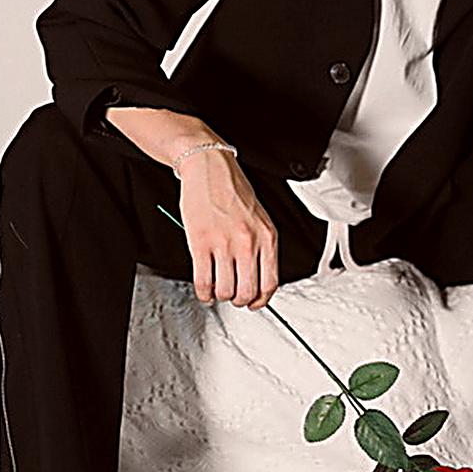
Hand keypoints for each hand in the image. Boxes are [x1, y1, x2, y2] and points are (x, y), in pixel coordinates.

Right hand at [177, 151, 278, 309]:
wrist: (209, 168)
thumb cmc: (233, 189)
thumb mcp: (260, 218)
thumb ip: (262, 246)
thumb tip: (258, 275)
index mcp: (267, 236)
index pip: (270, 282)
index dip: (261, 300)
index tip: (254, 303)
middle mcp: (248, 242)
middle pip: (247, 291)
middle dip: (239, 300)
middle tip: (233, 296)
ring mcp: (224, 244)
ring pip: (225, 291)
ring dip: (220, 295)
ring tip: (217, 289)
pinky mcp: (201, 243)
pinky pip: (203, 282)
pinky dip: (203, 292)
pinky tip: (204, 289)